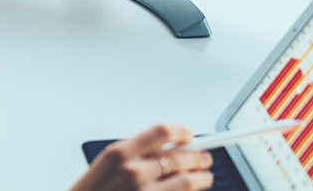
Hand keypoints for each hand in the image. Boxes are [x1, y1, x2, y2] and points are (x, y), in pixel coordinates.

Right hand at [70, 124, 213, 190]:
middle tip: (204, 157)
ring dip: (201, 177)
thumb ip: (135, 153)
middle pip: (179, 156)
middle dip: (197, 156)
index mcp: (120, 153)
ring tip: (205, 176)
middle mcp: (134, 171)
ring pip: (186, 180)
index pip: (162, 132)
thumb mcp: (107, 164)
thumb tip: (165, 148)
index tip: (189, 135)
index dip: (181, 132)